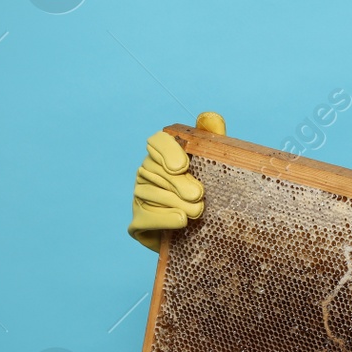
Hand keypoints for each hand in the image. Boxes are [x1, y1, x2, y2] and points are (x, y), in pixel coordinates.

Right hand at [127, 112, 225, 251]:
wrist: (200, 235)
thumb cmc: (207, 194)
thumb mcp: (214, 165)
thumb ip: (212, 139)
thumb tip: (209, 116)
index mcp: (163, 156)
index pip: (157, 141)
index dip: (167, 150)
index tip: (183, 165)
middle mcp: (146, 173)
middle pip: (155, 170)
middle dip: (178, 184)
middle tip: (199, 195)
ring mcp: (139, 198)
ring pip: (150, 195)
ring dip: (176, 203)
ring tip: (197, 212)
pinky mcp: (137, 223)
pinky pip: (144, 217)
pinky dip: (164, 218)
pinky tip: (181, 220)